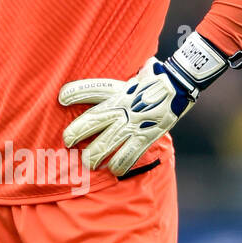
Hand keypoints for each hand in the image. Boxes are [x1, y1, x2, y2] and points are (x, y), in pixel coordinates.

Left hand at [59, 30, 241, 176]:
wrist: (180, 84)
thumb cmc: (156, 79)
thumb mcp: (136, 74)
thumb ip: (122, 79)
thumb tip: (122, 71)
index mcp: (118, 89)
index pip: (92, 89)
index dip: (75, 93)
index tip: (61, 98)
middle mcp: (122, 106)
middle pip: (94, 120)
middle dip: (77, 132)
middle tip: (67, 141)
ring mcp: (134, 122)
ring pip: (107, 143)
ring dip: (95, 155)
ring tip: (88, 163)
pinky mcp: (146, 135)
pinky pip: (129, 154)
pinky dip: (121, 164)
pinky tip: (114, 171)